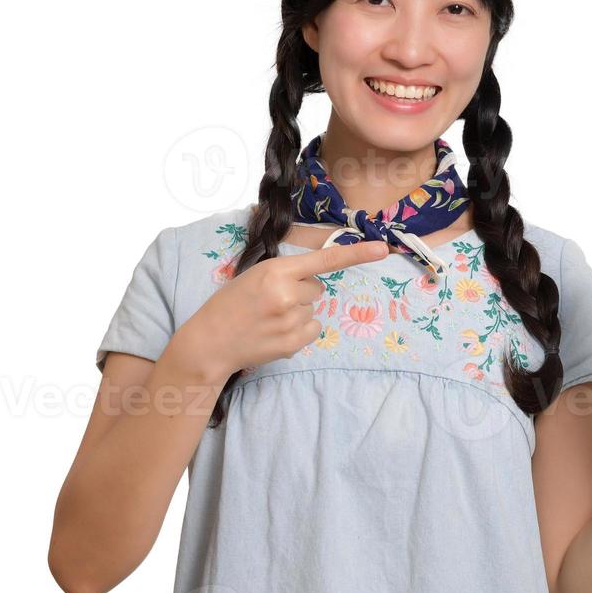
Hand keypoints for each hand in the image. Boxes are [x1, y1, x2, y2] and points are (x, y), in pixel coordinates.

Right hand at [174, 240, 390, 379]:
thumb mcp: (254, 276)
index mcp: (275, 271)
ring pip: (313, 309)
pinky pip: (313, 328)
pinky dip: (299, 330)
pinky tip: (276, 332)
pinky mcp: (293, 343)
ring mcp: (291, 321)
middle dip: (300, 292)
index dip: (356, 253)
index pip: (324, 260)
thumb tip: (315, 279)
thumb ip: (285, 273)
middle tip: (271, 301)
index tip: (382, 249)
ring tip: (268, 318)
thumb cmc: (230, 304)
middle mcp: (287, 294)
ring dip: (297, 312)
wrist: (209, 342)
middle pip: (317, 288)